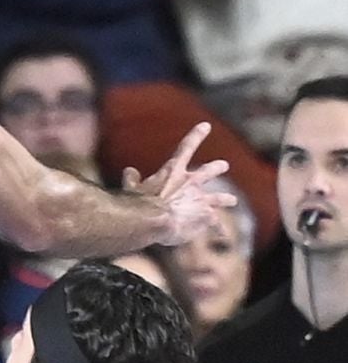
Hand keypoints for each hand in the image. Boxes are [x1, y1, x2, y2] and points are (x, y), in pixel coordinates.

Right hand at [121, 122, 230, 246]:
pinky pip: (216, 224)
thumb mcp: (132, 188)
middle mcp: (191, 182)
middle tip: (223, 164)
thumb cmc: (140, 203)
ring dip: (225, 198)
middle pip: (208, 172)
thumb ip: (133, 179)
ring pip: (218, 198)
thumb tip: (129, 171)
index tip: (206, 125)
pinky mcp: (206, 217)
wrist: (155, 221)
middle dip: (216, 167)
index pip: (186, 147)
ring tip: (232, 200)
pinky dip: (218, 229)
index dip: (196, 135)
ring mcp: (201, 200)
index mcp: (173, 171)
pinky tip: (223, 236)